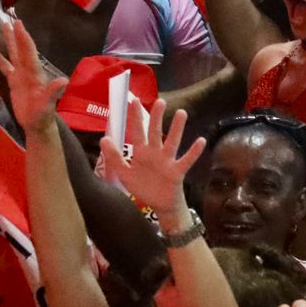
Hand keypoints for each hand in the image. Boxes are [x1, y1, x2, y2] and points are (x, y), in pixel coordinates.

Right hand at [0, 15, 67, 133]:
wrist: (36, 123)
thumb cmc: (42, 114)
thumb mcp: (47, 103)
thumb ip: (53, 92)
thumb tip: (63, 80)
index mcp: (35, 72)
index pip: (28, 51)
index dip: (24, 38)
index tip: (19, 24)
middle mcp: (28, 70)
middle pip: (21, 48)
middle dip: (17, 34)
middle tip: (12, 19)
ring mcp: (20, 74)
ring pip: (13, 54)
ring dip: (9, 41)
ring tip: (3, 27)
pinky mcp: (13, 81)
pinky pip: (4, 65)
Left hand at [101, 98, 205, 215]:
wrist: (160, 205)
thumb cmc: (143, 187)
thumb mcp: (124, 174)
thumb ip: (114, 157)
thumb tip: (104, 139)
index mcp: (141, 153)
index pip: (137, 131)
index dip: (135, 117)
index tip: (134, 100)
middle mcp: (155, 153)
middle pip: (156, 132)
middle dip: (157, 117)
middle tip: (160, 101)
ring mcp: (167, 161)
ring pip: (172, 142)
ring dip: (177, 128)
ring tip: (181, 113)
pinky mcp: (177, 171)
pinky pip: (186, 160)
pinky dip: (194, 151)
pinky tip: (201, 140)